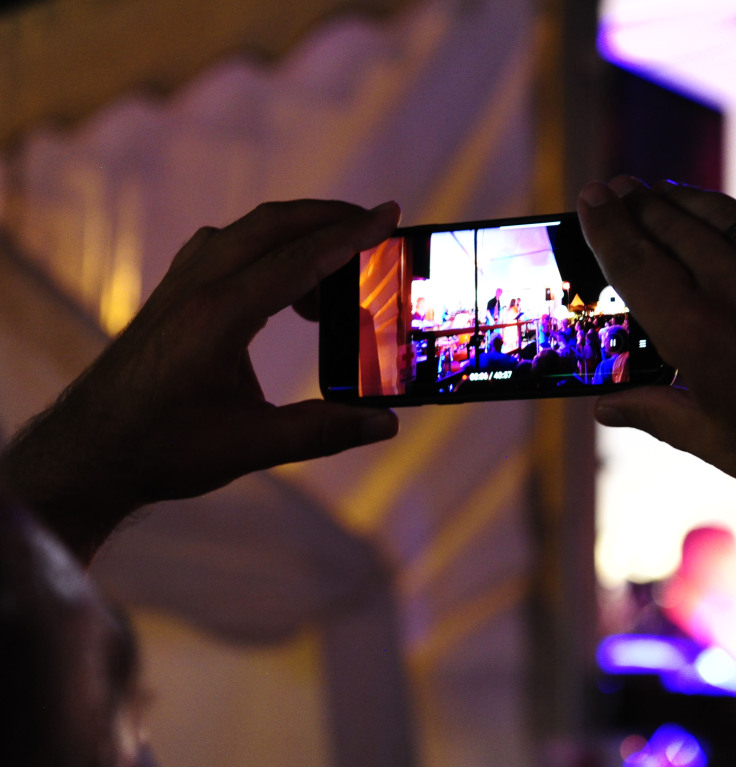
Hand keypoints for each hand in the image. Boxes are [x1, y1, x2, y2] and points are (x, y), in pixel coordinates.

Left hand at [0, 199, 400, 559]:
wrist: (88, 452)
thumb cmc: (161, 450)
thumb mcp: (250, 447)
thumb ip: (322, 432)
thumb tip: (385, 424)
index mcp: (219, 317)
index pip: (297, 259)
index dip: (349, 237)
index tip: (388, 216)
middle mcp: (196, 288)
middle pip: (272, 225)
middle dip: (328, 217)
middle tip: (373, 224)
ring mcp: (178, 286)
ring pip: (245, 232)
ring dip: (295, 233)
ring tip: (333, 272)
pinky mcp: (169, 295)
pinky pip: (223, 247)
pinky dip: (263, 249)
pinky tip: (278, 285)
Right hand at [577, 178, 735, 521]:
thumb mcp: (710, 438)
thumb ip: (652, 411)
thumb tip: (605, 407)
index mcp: (694, 332)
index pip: (634, 259)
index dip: (607, 225)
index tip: (591, 197)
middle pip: (673, 225)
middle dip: (639, 202)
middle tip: (619, 186)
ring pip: (723, 218)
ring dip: (685, 202)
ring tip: (663, 193)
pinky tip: (729, 234)